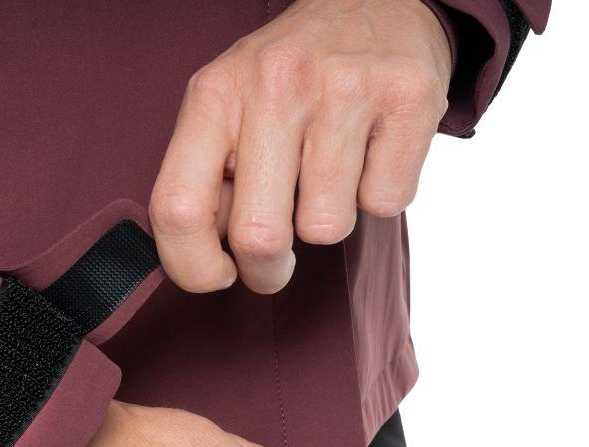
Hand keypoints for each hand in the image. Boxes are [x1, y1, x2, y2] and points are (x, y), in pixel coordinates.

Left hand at [149, 0, 452, 293]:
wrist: (373, 2)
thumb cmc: (288, 79)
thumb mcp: (227, 109)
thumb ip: (207, 179)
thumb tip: (207, 259)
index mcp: (216, 93)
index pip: (178, 206)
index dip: (192, 265)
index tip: (216, 276)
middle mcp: (276, 83)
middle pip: (258, 235)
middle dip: (267, 269)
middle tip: (274, 262)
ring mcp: (346, 87)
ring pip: (326, 228)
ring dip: (326, 221)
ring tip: (327, 174)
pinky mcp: (410, 97)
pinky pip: (385, 204)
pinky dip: (378, 196)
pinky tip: (369, 154)